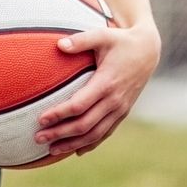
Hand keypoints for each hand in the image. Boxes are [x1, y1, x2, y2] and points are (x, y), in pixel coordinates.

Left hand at [33, 22, 160, 156]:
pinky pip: (106, 132)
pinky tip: (76, 150)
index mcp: (107, 83)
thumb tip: (59, 45)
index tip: (41, 119)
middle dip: (60, 133)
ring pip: (95, 134)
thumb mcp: (102, 35)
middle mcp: (115, 100)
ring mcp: (120, 109)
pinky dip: (91, 143)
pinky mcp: (123, 112)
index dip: (59, 114)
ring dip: (73, 144)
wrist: (148, 51)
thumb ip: (80, 40)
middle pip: (84, 125)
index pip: (79, 105)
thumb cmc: (121, 41)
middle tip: (38, 138)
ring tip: (51, 150)